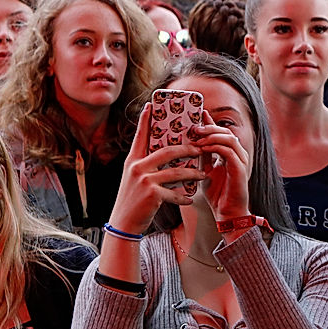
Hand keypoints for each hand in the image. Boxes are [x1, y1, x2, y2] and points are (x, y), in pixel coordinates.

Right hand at [108, 104, 203, 234]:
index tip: (151, 104)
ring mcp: (144, 180)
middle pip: (168, 150)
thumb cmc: (133, 200)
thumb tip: (166, 153)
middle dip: (187, 149)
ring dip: (193, 174)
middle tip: (200, 149)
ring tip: (204, 175)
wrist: (123, 224)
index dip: (145, 120)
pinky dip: (185, 197)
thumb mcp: (134, 178)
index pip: (140, 136)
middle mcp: (137, 167)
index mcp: (133, 160)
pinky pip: (175, 192)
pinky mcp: (152, 194)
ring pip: (176, 171)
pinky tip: (191, 199)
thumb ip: (146, 165)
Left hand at [192, 110, 250, 220]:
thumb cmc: (218, 194)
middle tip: (194, 128)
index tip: (199, 115)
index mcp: (231, 154)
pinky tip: (203, 149)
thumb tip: (193, 142)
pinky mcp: (240, 169)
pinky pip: (229, 151)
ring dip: (212, 136)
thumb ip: (203, 157)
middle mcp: (239, 155)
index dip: (211, 123)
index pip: (223, 133)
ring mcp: (241, 161)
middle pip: (227, 132)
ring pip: (229, 139)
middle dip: (210, 128)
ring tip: (197, 138)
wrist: (227, 213)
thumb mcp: (205, 171)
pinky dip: (215, 147)